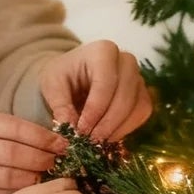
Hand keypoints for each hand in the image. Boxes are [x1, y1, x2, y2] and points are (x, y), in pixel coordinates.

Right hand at [0, 109, 67, 193]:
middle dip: (42, 159)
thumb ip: (7, 129)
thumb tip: (50, 139)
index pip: (16, 128)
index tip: (62, 145)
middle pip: (15, 154)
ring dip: (33, 179)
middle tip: (57, 163)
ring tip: (46, 178)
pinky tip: (29, 191)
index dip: (43, 138)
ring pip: (9, 177)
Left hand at [37, 39, 153, 141]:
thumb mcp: (52, 86)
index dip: (95, 110)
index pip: (106, 82)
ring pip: (137, 107)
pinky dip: (126, 129)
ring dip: (117, 129)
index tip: (81, 131)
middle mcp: (126, 60)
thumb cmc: (63, 76)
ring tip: (96, 142)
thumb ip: (60, 105)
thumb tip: (70, 128)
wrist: (74, 76)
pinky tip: (107, 137)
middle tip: (90, 141)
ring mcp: (138, 77)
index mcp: (103, 51)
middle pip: (125, 96)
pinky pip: (142, 114)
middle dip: (107, 123)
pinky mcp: (142, 94)